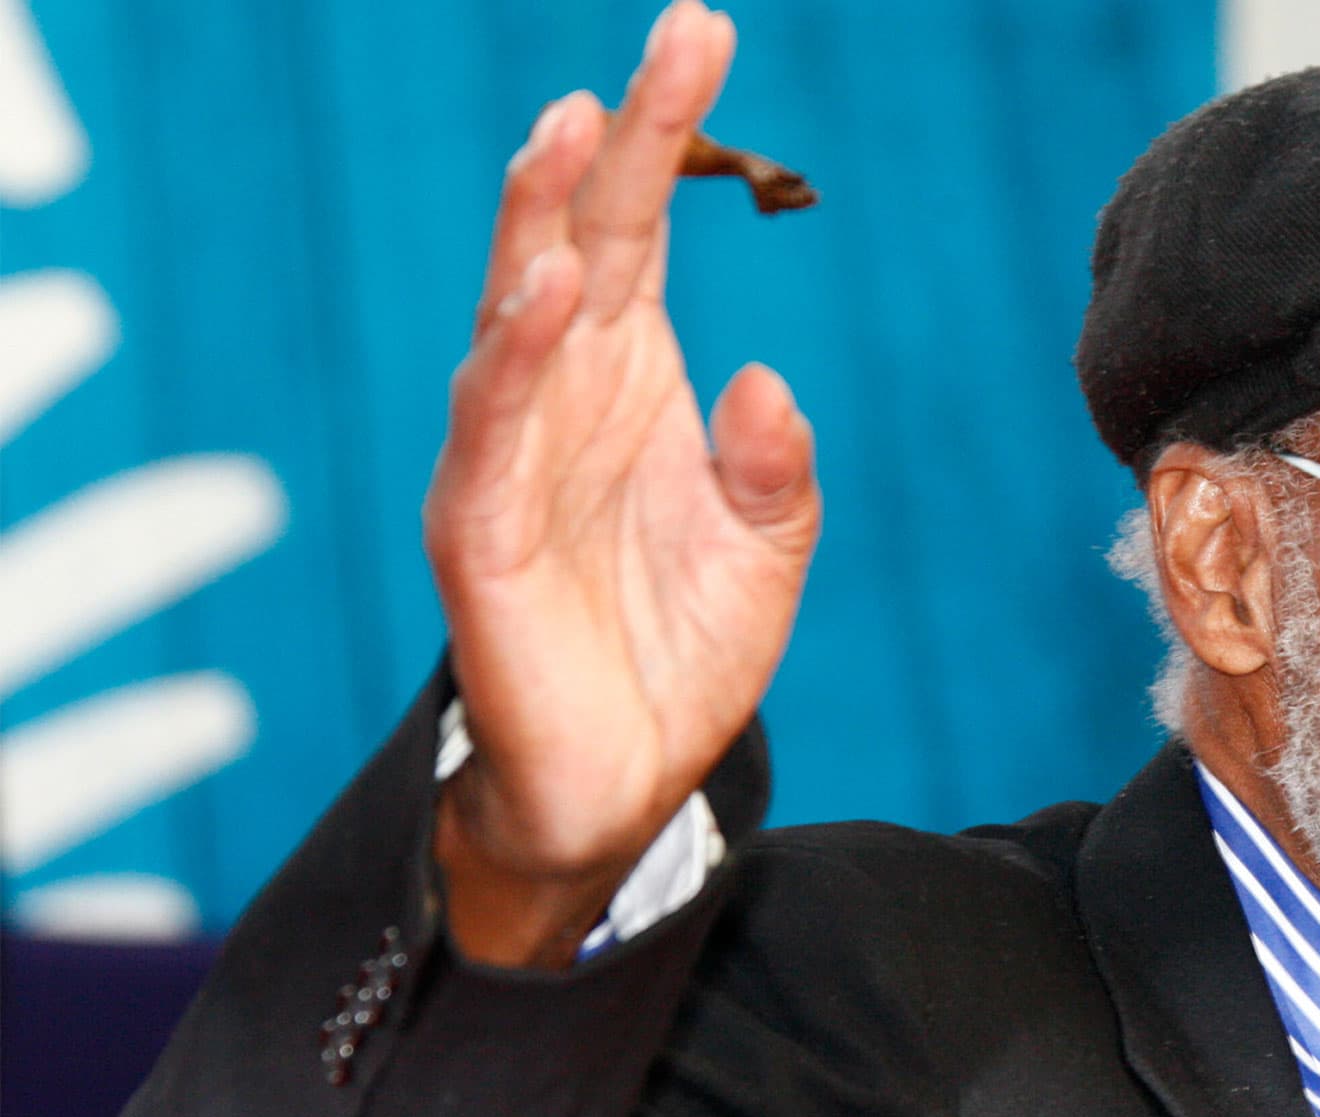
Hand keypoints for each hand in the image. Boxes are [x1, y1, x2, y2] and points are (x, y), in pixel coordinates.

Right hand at [422, 0, 818, 967]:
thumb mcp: (770, 547)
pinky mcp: (483, 532)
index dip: (668, 135)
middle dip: (617, 138)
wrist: (630, 780)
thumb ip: (777, 467)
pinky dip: (513, 359)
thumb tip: (765, 382)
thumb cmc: (685, 647)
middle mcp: (565, 394)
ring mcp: (514, 457)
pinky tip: (546, 291)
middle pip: (580, 238)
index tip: (705, 32)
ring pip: (516, 314)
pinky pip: (491, 431)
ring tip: (573, 129)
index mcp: (631, 377)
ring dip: (540, 221)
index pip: (640, 228)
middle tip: (676, 39)